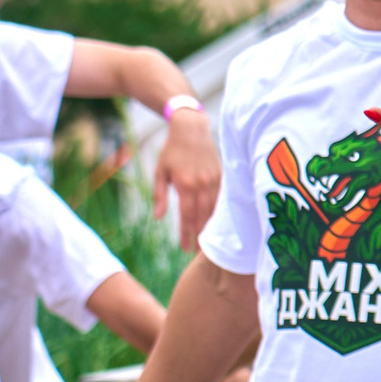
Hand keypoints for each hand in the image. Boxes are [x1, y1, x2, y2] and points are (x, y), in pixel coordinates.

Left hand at [154, 108, 221, 245]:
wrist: (192, 129)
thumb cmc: (172, 150)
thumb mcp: (160, 171)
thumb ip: (159, 195)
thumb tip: (158, 218)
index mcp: (185, 184)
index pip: (186, 215)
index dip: (185, 233)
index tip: (183, 248)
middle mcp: (202, 184)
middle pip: (202, 216)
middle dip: (199, 235)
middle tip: (196, 252)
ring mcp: (214, 180)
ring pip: (214, 209)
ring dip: (210, 226)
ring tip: (206, 241)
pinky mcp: (222, 176)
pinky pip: (221, 199)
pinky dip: (218, 213)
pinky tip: (216, 223)